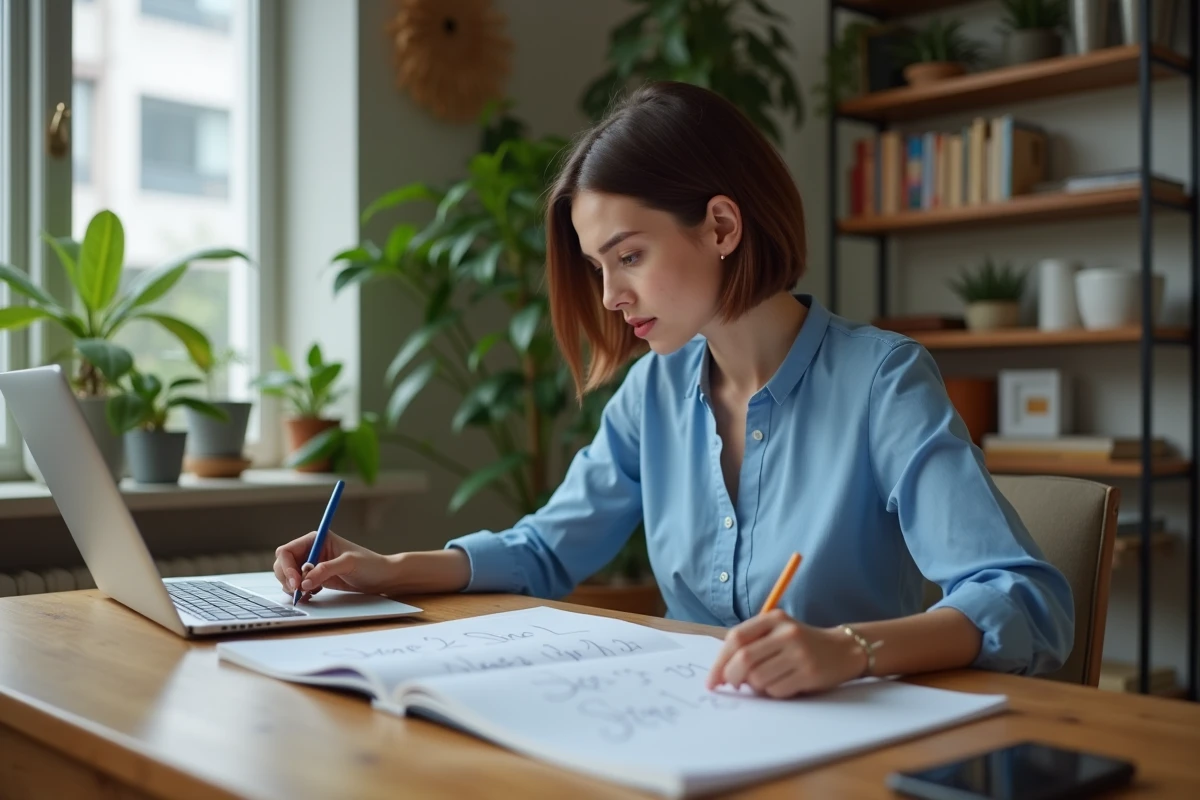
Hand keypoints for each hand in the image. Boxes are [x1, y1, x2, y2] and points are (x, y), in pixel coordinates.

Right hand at [272, 531, 397, 600]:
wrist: (382, 577)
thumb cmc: (370, 564)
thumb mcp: (349, 563)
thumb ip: (326, 569)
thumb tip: (305, 581)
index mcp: (317, 539)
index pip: (288, 551)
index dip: (287, 566)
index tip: (295, 582)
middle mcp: (312, 550)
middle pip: (284, 563)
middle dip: (287, 578)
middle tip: (298, 591)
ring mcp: (313, 565)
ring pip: (289, 576)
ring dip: (292, 586)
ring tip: (307, 593)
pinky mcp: (317, 578)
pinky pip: (299, 585)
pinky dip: (300, 592)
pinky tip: (311, 595)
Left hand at [705, 609, 865, 697]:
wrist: (843, 650)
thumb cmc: (801, 644)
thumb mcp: (777, 632)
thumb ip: (751, 644)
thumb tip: (721, 674)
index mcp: (774, 618)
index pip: (736, 637)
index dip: (720, 661)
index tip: (712, 679)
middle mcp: (787, 633)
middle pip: (744, 659)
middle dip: (731, 677)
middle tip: (732, 686)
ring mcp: (799, 653)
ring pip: (759, 678)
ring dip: (755, 687)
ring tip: (765, 682)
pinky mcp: (810, 673)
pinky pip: (777, 690)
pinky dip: (772, 693)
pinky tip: (782, 685)